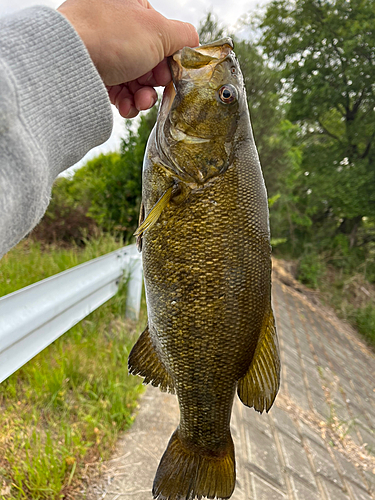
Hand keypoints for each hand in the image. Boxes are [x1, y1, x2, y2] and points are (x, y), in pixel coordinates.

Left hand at [57, 0, 198, 117]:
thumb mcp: (159, 31)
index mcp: (130, 6)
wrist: (68, 63)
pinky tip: (126, 107)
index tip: (169, 73)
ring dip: (143, 96)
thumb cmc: (109, 38)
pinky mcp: (93, 73)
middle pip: (149, 60)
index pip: (162, 35)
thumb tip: (195, 43)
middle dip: (155, 82)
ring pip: (134, 79)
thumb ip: (184, 36)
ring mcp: (103, 50)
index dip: (169, 59)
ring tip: (140, 103)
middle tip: (154, 90)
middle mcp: (115, 26)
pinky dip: (126, 102)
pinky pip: (118, 90)